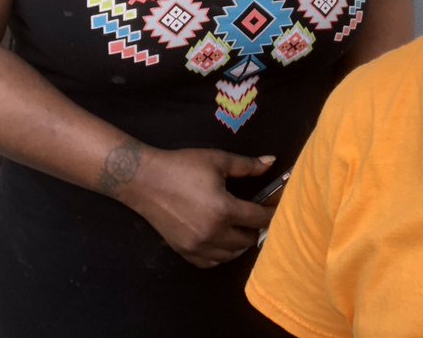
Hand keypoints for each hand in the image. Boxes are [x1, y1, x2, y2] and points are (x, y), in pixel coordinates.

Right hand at [124, 147, 276, 267]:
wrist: (144, 180)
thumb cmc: (182, 166)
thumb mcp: (217, 160)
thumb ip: (247, 166)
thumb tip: (271, 162)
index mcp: (224, 210)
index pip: (259, 219)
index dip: (272, 213)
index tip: (278, 207)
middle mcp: (213, 234)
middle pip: (248, 240)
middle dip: (256, 227)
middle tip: (256, 214)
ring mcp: (198, 246)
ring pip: (232, 254)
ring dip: (240, 242)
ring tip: (240, 226)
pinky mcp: (185, 252)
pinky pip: (212, 262)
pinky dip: (222, 253)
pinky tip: (222, 239)